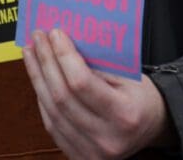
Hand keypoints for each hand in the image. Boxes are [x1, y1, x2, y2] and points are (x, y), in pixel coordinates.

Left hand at [22, 28, 173, 159]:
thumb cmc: (141, 97)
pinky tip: (39, 78)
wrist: (151, 128)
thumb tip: (64, 43)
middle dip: (46, 63)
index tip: (54, 34)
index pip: (82, 83)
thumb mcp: (129, 75)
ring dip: (38, 78)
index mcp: (124, 115)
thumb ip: (98, 63)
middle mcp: (107, 138)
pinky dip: (42, 99)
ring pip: (52, 111)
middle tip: (38, 38)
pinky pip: (51, 125)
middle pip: (62, 97)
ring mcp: (91, 151)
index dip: (64, 57)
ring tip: (32, 54)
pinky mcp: (79, 156)